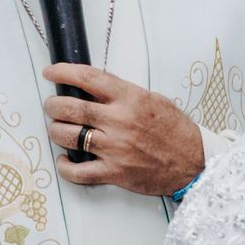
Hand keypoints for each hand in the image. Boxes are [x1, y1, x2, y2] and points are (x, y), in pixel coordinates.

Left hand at [42, 65, 205, 195]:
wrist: (193, 162)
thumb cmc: (175, 131)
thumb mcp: (153, 99)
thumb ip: (123, 94)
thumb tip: (94, 88)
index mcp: (130, 99)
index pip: (88, 78)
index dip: (63, 72)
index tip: (51, 72)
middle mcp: (119, 122)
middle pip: (70, 108)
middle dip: (53, 104)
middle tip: (51, 105)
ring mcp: (115, 148)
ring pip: (68, 136)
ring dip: (55, 130)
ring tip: (57, 128)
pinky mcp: (114, 172)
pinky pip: (78, 172)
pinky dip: (65, 166)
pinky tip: (64, 159)